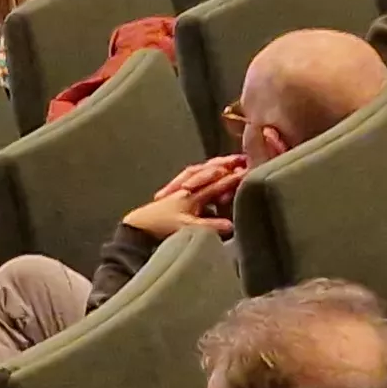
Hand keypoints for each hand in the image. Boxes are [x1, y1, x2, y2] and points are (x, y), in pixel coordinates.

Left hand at [122, 155, 245, 240]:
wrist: (137, 228)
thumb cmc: (161, 226)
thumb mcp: (188, 228)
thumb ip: (210, 225)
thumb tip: (232, 226)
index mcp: (193, 193)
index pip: (218, 182)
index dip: (234, 178)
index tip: (249, 171)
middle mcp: (187, 187)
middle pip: (207, 170)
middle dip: (224, 164)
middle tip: (239, 159)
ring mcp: (179, 191)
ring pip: (197, 173)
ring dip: (211, 169)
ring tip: (225, 166)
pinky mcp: (173, 198)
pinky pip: (189, 181)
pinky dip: (200, 178)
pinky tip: (204, 184)